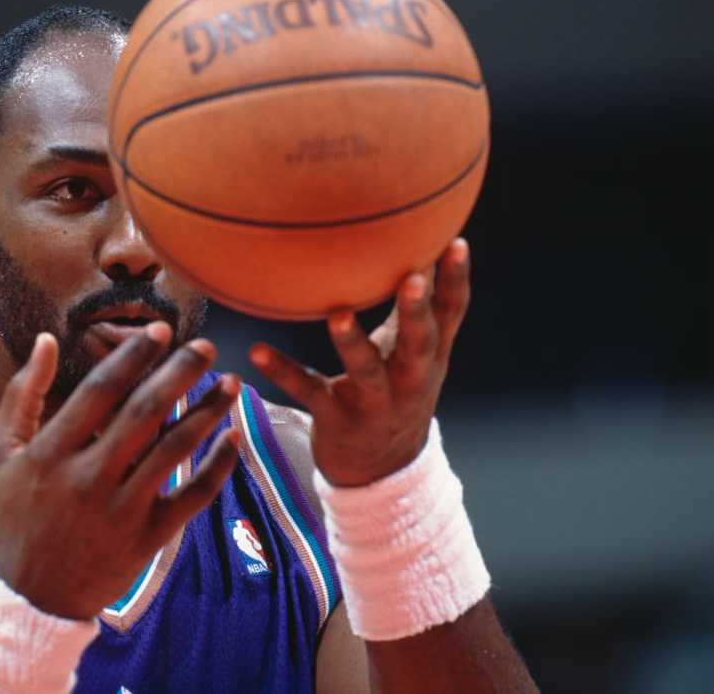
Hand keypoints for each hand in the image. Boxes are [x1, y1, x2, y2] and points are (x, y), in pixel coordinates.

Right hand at [0, 322, 240, 618]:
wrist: (30, 597)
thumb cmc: (14, 516)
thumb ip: (21, 394)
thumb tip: (45, 339)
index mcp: (50, 452)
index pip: (100, 390)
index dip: (133, 355)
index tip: (160, 329)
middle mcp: (87, 478)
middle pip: (144, 413)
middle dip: (179, 373)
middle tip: (205, 345)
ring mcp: (121, 510)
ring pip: (174, 451)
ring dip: (207, 412)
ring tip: (231, 382)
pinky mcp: (147, 538)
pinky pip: (192, 497)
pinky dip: (217, 468)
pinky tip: (233, 438)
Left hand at [250, 238, 470, 486]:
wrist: (381, 471)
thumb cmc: (397, 391)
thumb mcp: (416, 355)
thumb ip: (419, 309)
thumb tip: (419, 246)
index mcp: (430, 358)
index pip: (451, 314)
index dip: (455, 279)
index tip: (455, 241)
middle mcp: (409, 381)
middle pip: (419, 344)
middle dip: (416, 312)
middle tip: (412, 278)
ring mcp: (374, 403)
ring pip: (367, 372)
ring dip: (352, 343)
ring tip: (338, 314)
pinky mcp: (337, 419)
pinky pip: (308, 391)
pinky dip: (283, 371)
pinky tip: (257, 351)